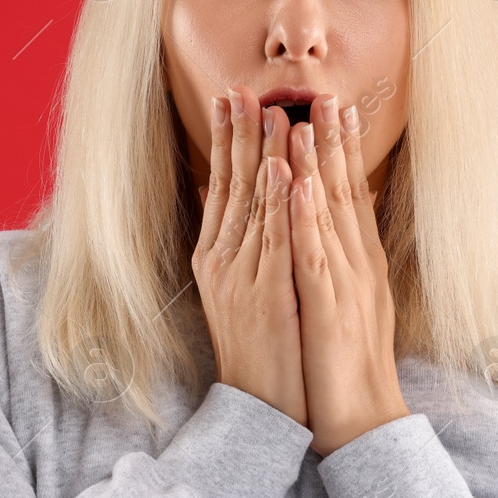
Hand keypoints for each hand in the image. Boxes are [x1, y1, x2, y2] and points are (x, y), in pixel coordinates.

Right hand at [192, 86, 307, 427]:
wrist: (264, 409)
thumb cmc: (265, 352)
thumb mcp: (247, 292)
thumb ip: (247, 248)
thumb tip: (246, 207)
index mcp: (218, 258)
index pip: (222, 187)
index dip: (226, 141)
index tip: (230, 98)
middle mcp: (224, 261)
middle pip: (231, 186)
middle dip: (236, 134)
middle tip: (240, 87)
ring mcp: (244, 277)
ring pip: (252, 204)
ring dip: (259, 154)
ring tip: (268, 111)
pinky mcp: (267, 295)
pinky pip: (272, 240)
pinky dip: (275, 201)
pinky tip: (279, 168)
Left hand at [287, 94, 407, 455]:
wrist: (363, 421)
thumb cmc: (348, 368)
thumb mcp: (345, 305)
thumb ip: (340, 264)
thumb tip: (338, 230)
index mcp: (359, 264)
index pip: (351, 195)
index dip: (342, 150)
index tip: (335, 106)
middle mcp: (358, 265)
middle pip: (346, 192)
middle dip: (334, 140)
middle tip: (325, 91)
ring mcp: (345, 284)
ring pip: (331, 214)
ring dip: (319, 164)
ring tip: (305, 120)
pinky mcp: (329, 307)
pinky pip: (315, 254)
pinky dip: (307, 216)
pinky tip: (299, 184)